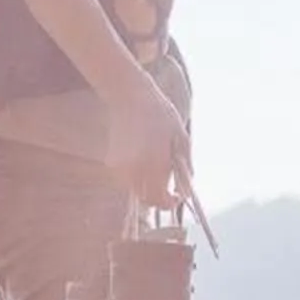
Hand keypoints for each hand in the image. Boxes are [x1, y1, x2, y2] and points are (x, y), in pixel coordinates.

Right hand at [104, 74, 190, 209]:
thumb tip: (187, 190)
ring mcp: (120, 166)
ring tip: (158, 167)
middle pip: (147, 199)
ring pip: (136, 191)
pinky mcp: (112, 163)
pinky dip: (137, 177)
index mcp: (154, 162)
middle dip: (159, 197)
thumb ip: (185, 167)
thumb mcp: (181, 138)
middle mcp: (134, 168)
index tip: (177, 196)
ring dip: (148, 187)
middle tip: (170, 187)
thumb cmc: (160, 114)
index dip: (169, 202)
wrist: (129, 96)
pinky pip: (127, 180)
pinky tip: (144, 160)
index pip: (159, 198)